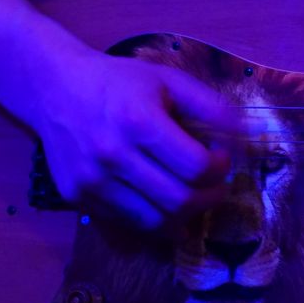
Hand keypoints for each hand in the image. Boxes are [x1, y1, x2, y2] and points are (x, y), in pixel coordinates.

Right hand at [31, 48, 240, 233]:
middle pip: (178, 200)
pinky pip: (127, 222)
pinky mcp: (77, 198)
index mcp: (139, 122)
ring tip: (195, 196)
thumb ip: (211, 106)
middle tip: (218, 187)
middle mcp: (113, 156)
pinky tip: (164, 199)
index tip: (222, 159)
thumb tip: (248, 132)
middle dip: (211, 198)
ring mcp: (92, 181)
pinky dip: (154, 217)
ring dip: (185, 215)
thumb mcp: (169, 80)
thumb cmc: (119, 82)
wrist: (55, 89)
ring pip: (154, 221)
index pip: (195, 167)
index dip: (220, 168)